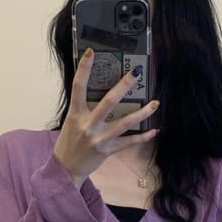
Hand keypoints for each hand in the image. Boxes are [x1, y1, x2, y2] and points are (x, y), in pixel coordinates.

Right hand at [53, 48, 160, 187]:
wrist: (66, 168)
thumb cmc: (69, 141)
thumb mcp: (72, 121)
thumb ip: (83, 107)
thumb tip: (97, 89)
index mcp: (76, 114)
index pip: (78, 87)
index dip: (84, 69)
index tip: (91, 52)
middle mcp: (88, 125)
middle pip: (108, 102)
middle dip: (123, 86)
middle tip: (136, 72)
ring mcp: (99, 139)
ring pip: (125, 123)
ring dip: (142, 113)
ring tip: (156, 103)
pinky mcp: (108, 150)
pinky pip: (129, 142)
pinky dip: (143, 136)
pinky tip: (154, 130)